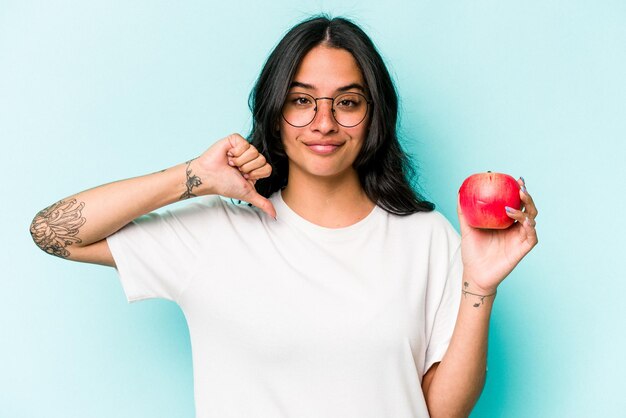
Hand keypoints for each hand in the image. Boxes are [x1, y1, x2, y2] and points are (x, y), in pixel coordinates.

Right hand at [193, 133, 275, 218]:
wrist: (209, 177)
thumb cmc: (225, 185)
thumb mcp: (248, 194)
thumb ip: (262, 203)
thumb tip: (275, 216)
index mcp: (255, 168)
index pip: (267, 168)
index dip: (255, 174)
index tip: (244, 177)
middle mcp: (251, 157)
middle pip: (262, 159)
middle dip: (247, 168)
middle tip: (236, 170)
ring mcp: (244, 147)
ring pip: (254, 151)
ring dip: (239, 161)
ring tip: (230, 163)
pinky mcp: (235, 139)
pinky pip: (245, 143)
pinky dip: (235, 152)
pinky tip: (227, 155)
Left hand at [457, 177, 537, 293]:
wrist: (475, 273)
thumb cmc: (472, 251)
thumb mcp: (467, 228)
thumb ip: (464, 211)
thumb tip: (459, 192)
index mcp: (505, 222)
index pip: (516, 203)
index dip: (519, 191)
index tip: (516, 179)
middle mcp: (515, 228)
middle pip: (528, 208)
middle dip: (527, 197)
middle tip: (520, 187)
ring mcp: (520, 238)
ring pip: (532, 220)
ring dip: (526, 210)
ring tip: (516, 203)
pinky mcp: (523, 249)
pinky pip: (531, 236)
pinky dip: (530, 227)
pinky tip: (525, 220)